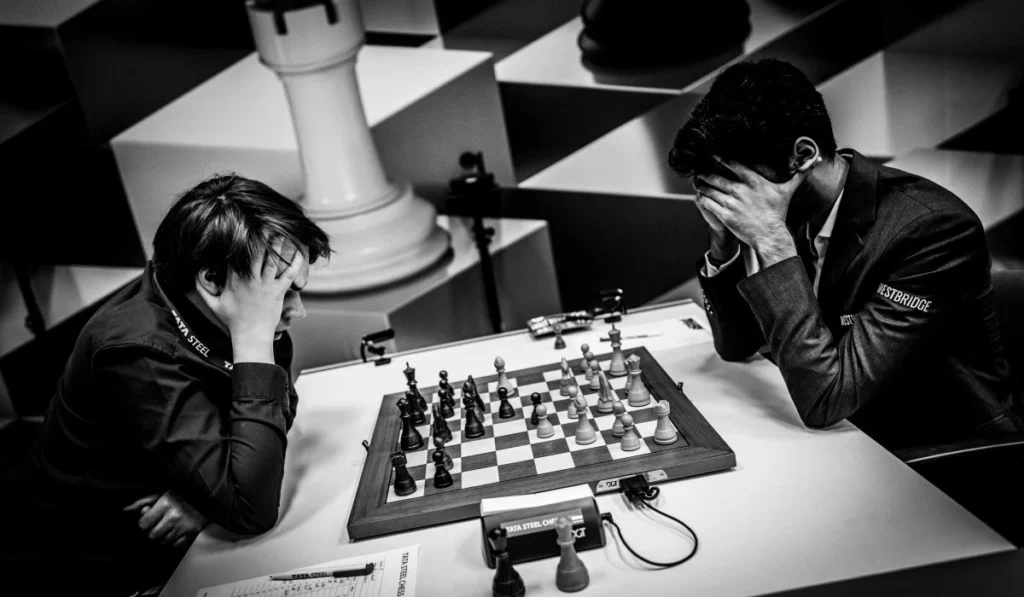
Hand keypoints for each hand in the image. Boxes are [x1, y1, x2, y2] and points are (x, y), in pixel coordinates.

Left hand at [124, 490, 207, 547]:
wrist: (206, 496)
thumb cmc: (181, 494)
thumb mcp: (161, 494)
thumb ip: (142, 502)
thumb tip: (125, 510)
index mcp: (165, 503)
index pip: (144, 523)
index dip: (145, 522)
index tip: (150, 519)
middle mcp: (174, 516)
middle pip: (153, 535)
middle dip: (154, 530)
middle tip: (160, 523)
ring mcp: (184, 526)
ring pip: (164, 541)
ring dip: (164, 536)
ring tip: (170, 526)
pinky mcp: (192, 533)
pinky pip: (176, 544)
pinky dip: (175, 540)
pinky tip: (177, 531)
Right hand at [198, 237, 303, 362]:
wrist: (251, 336)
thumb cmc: (232, 320)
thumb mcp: (213, 304)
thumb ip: (202, 289)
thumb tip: (195, 274)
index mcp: (235, 280)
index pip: (237, 256)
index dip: (240, 241)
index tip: (244, 227)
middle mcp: (251, 280)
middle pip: (257, 254)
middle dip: (262, 238)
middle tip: (266, 223)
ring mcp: (266, 285)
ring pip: (273, 261)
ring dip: (278, 246)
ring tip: (282, 231)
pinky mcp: (278, 292)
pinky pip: (288, 275)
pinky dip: (295, 264)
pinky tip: (299, 253)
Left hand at [694, 159, 801, 266]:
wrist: (769, 234)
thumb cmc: (776, 213)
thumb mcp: (787, 191)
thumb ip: (798, 175)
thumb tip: (814, 162)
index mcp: (753, 181)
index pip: (733, 164)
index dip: (720, 158)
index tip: (713, 154)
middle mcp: (740, 189)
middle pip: (716, 176)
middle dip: (705, 173)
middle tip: (699, 170)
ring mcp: (731, 203)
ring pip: (709, 189)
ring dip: (701, 185)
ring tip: (697, 182)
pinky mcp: (724, 215)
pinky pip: (708, 203)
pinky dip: (702, 198)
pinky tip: (699, 196)